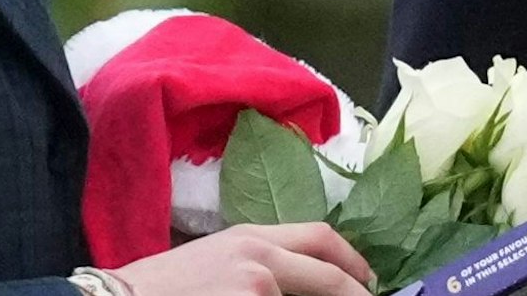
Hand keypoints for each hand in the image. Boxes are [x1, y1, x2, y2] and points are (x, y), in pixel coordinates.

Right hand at [110, 222, 374, 295]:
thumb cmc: (158, 288)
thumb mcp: (212, 261)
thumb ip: (256, 266)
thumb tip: (292, 285)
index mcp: (249, 237)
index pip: (320, 237)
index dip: (352, 261)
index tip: (367, 280)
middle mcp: (260, 260)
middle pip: (330, 277)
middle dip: (356, 295)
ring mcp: (257, 291)